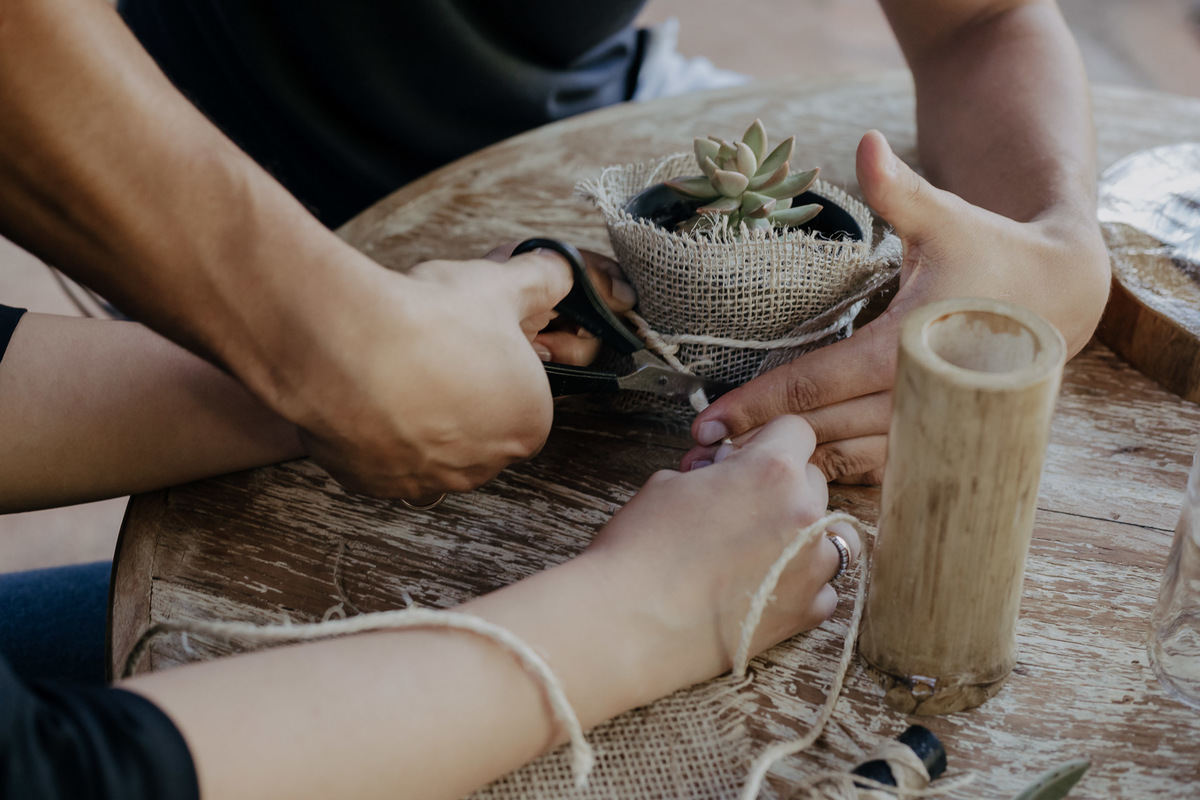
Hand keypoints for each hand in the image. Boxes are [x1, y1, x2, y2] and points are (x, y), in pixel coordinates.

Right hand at [295, 247, 634, 499]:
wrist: (345, 345)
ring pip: (431, 452)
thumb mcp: (499, 287)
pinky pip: (384, 465)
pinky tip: (366, 399)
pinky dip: (377, 439)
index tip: (472, 348)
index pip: (522, 403)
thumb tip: (563, 270)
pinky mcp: (377, 486)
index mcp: (527, 424)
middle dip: (460, 400)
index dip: (495, 371)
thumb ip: (542, 280)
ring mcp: (429, 481)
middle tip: (433, 357)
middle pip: (479, 431)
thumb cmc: (429, 320)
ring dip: (419, 422)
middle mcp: (485, 465)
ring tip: (395, 374)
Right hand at [586, 415, 860, 687]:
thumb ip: (713, 472)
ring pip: (833, 534)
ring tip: (761, 545)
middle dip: (781, 486)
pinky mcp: (805, 613)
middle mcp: (804, 515)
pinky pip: (824, 587)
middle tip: (738, 504)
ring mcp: (811, 568)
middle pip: (813, 480)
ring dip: (803, 531)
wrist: (627, 625)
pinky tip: (763, 584)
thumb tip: (723, 472)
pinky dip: (800, 582)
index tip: (747, 456)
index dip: (767, 440)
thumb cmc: (638, 551)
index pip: (796, 431)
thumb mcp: (669, 484)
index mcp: (771, 472)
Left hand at [682, 130, 1109, 483]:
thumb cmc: (989, 251)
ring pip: (849, 459)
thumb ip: (900, 191)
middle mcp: (919, 396)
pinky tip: (791, 482)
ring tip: (728, 475)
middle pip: (824, 430)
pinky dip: (835, 475)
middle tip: (697, 457)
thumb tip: (866, 142)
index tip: (707, 419)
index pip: (818, 382)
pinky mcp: (938, 439)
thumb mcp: (946, 219)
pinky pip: (880, 469)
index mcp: (909, 344)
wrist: (1058, 296)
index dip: (759, 403)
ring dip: (793, 470)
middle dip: (759, 444)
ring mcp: (932, 426)